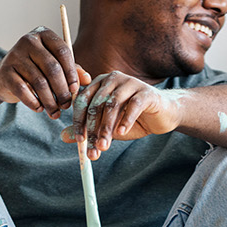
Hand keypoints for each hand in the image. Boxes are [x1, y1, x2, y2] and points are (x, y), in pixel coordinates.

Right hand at [0, 26, 90, 118]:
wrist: (4, 76)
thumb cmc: (35, 69)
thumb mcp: (55, 66)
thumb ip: (72, 70)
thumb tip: (87, 79)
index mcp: (44, 34)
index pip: (63, 51)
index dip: (71, 73)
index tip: (75, 90)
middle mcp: (28, 41)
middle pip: (52, 68)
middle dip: (62, 90)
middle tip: (67, 105)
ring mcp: (14, 55)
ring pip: (39, 82)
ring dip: (50, 101)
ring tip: (55, 112)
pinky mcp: (5, 72)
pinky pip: (23, 90)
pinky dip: (34, 102)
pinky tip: (39, 108)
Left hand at [61, 71, 185, 159]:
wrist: (162, 116)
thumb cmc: (133, 119)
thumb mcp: (107, 126)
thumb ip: (88, 129)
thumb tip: (64, 136)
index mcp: (100, 84)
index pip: (82, 100)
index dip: (78, 121)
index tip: (79, 141)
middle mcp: (112, 79)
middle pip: (96, 104)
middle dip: (92, 128)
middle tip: (92, 148)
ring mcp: (130, 83)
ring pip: (113, 105)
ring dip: (107, 128)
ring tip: (104, 145)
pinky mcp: (146, 91)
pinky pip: (133, 105)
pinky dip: (126, 120)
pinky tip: (122, 132)